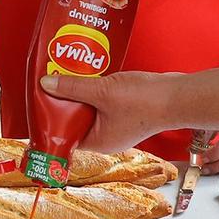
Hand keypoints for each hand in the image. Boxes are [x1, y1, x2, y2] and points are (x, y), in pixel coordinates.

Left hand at [39, 69, 177, 152]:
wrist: (178, 96)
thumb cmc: (145, 101)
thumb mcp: (102, 91)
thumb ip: (73, 87)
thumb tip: (46, 83)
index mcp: (100, 142)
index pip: (66, 137)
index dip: (52, 122)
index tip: (40, 106)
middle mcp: (108, 138)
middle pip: (77, 122)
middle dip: (65, 104)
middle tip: (51, 85)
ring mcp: (119, 126)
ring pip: (91, 111)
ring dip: (80, 95)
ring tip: (67, 77)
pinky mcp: (128, 114)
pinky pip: (104, 104)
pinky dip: (96, 92)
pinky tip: (90, 76)